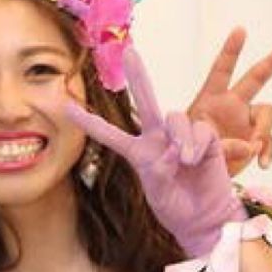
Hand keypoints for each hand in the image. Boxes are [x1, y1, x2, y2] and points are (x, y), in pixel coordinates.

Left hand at [65, 48, 243, 256]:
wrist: (204, 220)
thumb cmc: (177, 210)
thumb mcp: (157, 195)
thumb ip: (158, 171)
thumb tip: (172, 151)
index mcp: (140, 153)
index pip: (110, 134)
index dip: (90, 122)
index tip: (66, 107)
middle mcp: (159, 139)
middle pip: (146, 101)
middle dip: (139, 75)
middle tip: (130, 50)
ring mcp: (182, 138)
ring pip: (175, 116)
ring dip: (179, 136)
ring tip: (184, 160)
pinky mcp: (205, 139)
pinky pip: (199, 130)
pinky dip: (196, 144)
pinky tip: (193, 160)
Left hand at [187, 28, 271, 173]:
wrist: (192, 180)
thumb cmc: (185, 159)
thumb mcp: (193, 149)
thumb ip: (220, 145)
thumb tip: (249, 146)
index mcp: (210, 100)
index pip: (221, 70)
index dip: (231, 50)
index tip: (240, 30)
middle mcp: (231, 106)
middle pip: (256, 77)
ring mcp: (245, 123)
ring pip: (268, 114)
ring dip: (265, 130)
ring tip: (254, 150)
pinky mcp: (253, 142)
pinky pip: (269, 141)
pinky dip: (268, 152)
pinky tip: (262, 164)